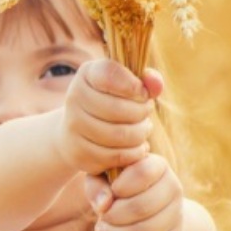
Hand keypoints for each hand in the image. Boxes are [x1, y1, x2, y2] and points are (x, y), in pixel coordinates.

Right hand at [59, 60, 160, 174]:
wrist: (75, 131)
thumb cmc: (109, 102)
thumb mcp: (126, 85)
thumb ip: (145, 80)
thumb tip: (156, 85)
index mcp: (87, 75)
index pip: (111, 75)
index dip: (134, 86)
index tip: (142, 93)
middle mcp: (74, 98)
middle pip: (119, 109)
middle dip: (142, 112)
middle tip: (145, 113)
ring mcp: (74, 126)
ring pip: (120, 135)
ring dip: (140, 134)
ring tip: (142, 129)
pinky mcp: (78, 152)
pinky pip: (115, 156)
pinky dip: (133, 153)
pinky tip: (136, 147)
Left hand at [84, 153, 183, 230]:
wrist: (149, 212)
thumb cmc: (118, 188)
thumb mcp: (102, 179)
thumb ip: (97, 185)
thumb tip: (103, 205)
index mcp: (157, 166)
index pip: (143, 172)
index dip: (122, 185)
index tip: (112, 192)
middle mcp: (174, 188)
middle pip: (143, 206)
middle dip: (114, 216)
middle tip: (102, 219)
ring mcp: (177, 216)